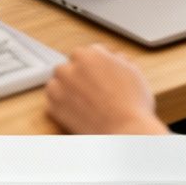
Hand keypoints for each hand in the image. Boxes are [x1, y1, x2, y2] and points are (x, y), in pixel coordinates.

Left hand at [44, 45, 169, 134]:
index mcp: (90, 55)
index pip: (89, 53)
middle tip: (92, 89)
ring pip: (57, 82)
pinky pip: (52, 102)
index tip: (99, 75)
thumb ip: (118, 60)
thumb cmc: (132, 104)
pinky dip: (61, 105)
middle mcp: (70, 68)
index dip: (96, 65)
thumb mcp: (133, 71)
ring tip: (84, 101)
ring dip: (66, 88)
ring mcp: (59, 88)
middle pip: (70, 66)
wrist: (125, 131)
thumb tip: (114, 58)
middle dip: (78, 75)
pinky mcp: (54, 108)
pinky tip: (78, 111)